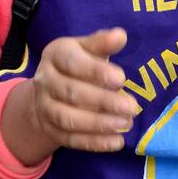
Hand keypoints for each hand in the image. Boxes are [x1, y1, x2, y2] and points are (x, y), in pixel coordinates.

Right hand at [1, 27, 138, 164]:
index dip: (96, 72)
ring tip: (126, 124)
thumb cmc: (79, 64)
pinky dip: (94, 142)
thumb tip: (120, 35)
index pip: (73, 63)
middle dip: (103, 101)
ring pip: (68, 119)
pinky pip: (70, 139)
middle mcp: (45, 80)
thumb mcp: (88, 49)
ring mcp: (45, 107)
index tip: (121, 79)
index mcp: (55, 55)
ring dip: (99, 124)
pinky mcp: (50, 129)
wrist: (50, 90)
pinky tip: (117, 142)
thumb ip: (102, 43)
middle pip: (72, 93)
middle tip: (132, 107)